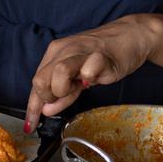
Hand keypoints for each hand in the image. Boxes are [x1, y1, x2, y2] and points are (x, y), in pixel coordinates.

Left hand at [24, 14, 155, 131]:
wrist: (132, 36)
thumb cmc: (103, 58)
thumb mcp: (77, 79)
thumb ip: (62, 95)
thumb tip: (46, 111)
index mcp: (54, 55)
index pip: (36, 84)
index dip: (32, 108)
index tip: (30, 125)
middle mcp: (64, 51)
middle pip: (40, 79)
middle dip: (49, 97)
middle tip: (64, 96)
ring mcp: (81, 51)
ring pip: (58, 72)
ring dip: (64, 89)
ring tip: (77, 88)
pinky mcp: (101, 55)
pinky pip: (88, 70)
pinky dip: (89, 79)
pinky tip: (93, 79)